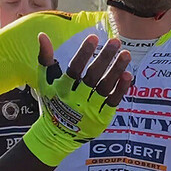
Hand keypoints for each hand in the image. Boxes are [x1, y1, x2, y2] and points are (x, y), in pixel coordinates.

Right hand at [21, 33, 133, 165]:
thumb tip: (42, 35)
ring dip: (116, 71)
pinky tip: (128, 75)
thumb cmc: (53, 103)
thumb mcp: (45, 82)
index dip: (84, 53)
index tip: (94, 37)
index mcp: (63, 88)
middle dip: (104, 58)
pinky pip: (113, 102)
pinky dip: (121, 89)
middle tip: (116, 41)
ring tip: (126, 54)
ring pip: (105, 87)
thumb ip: (45, 58)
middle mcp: (77, 98)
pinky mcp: (101, 117)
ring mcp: (91, 109)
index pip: (75, 68)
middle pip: (93, 76)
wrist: (57, 136)